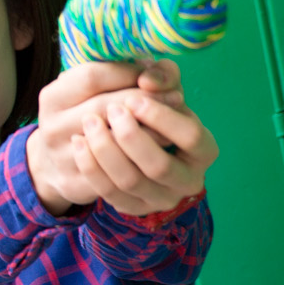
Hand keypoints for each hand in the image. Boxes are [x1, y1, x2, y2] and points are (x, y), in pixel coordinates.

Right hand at [27, 61, 188, 215]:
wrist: (60, 162)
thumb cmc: (92, 115)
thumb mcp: (104, 87)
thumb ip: (134, 72)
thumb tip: (154, 78)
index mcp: (52, 97)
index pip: (91, 77)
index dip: (128, 73)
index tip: (155, 75)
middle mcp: (50, 128)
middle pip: (103, 108)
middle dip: (145, 100)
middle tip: (176, 98)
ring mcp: (60, 159)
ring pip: (113, 145)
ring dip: (151, 132)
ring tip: (171, 124)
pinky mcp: (74, 186)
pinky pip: (114, 177)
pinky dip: (142, 163)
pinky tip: (161, 151)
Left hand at [72, 63, 217, 215]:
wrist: (129, 146)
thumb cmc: (149, 113)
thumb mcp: (162, 91)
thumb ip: (162, 76)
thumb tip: (147, 77)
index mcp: (204, 151)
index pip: (191, 137)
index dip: (162, 117)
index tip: (135, 97)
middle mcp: (188, 181)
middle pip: (159, 165)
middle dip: (131, 135)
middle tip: (110, 111)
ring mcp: (159, 199)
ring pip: (130, 181)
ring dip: (106, 149)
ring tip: (89, 122)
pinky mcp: (131, 207)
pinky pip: (107, 192)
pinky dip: (91, 165)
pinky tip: (78, 141)